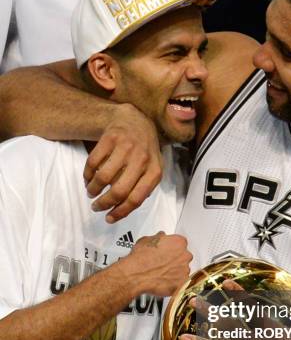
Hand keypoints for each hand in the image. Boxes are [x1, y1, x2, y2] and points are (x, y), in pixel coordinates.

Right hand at [84, 104, 161, 222]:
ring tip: (91, 192)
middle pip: (118, 190)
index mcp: (154, 171)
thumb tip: (124, 209)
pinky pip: (93, 162)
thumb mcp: (152, 169)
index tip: (109, 218)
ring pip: (103, 177)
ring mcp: (126, 147)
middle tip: (96, 207)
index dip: (120, 212)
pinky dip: (87, 174)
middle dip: (104, 204)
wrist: (135, 120)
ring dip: (93, 189)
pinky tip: (88, 178)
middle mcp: (142, 159)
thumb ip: (143, 188)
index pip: (136, 198)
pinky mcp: (110, 137)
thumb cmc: (144, 152)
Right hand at [120, 232, 192, 296]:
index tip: (168, 251)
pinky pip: (180, 282)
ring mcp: (184, 270)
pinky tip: (164, 281)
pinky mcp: (182, 283)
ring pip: (182, 270)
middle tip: (164, 263)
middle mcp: (185, 255)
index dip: (173, 248)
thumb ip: (158, 237)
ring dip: (175, 271)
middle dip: (175, 260)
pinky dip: (174, 282)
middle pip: (184, 257)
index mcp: (179, 242)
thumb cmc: (140, 258)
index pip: (181, 243)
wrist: (136, 274)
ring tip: (162, 273)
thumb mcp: (146, 240)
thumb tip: (160, 237)